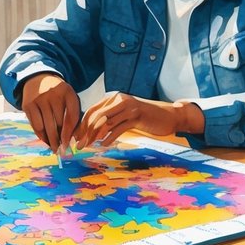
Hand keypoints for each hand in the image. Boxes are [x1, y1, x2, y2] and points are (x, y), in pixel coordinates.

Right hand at [18, 73, 80, 153]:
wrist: (37, 78)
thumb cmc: (57, 93)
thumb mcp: (68, 97)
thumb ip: (72, 114)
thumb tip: (71, 139)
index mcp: (67, 92)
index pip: (71, 116)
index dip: (70, 132)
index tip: (69, 144)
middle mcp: (52, 94)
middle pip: (58, 123)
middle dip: (60, 139)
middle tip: (62, 150)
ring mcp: (38, 99)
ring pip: (46, 126)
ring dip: (50, 140)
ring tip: (54, 148)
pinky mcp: (28, 105)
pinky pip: (35, 125)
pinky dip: (40, 135)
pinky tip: (45, 141)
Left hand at [76, 93, 203, 147]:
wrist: (168, 116)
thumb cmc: (145, 117)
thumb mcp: (125, 115)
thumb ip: (110, 120)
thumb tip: (92, 132)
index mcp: (113, 98)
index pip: (92, 110)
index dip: (82, 124)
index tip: (76, 137)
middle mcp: (119, 100)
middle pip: (96, 116)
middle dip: (85, 132)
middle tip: (78, 145)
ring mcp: (128, 107)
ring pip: (106, 122)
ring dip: (95, 136)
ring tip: (88, 146)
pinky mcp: (137, 116)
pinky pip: (119, 128)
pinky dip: (110, 137)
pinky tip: (105, 144)